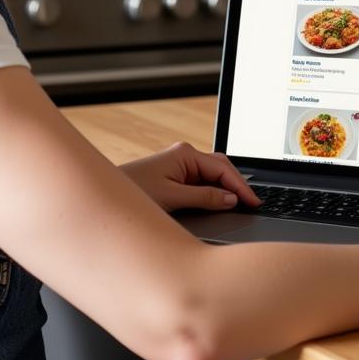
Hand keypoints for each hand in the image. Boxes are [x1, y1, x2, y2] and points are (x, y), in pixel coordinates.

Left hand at [120, 140, 262, 213]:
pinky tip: (220, 202)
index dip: (241, 186)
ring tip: (241, 205)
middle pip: (220, 167)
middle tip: (252, 205)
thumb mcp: (173, 198)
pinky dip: (214, 191)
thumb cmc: (134, 194)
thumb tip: (230, 199)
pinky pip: (201, 181)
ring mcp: (178, 165)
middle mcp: (183, 155)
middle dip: (237, 185)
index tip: (254, 202)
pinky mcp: (174, 175)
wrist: (105, 200)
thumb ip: (204, 198)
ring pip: (212, 174)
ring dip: (226, 188)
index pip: (223, 168)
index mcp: (185, 154)